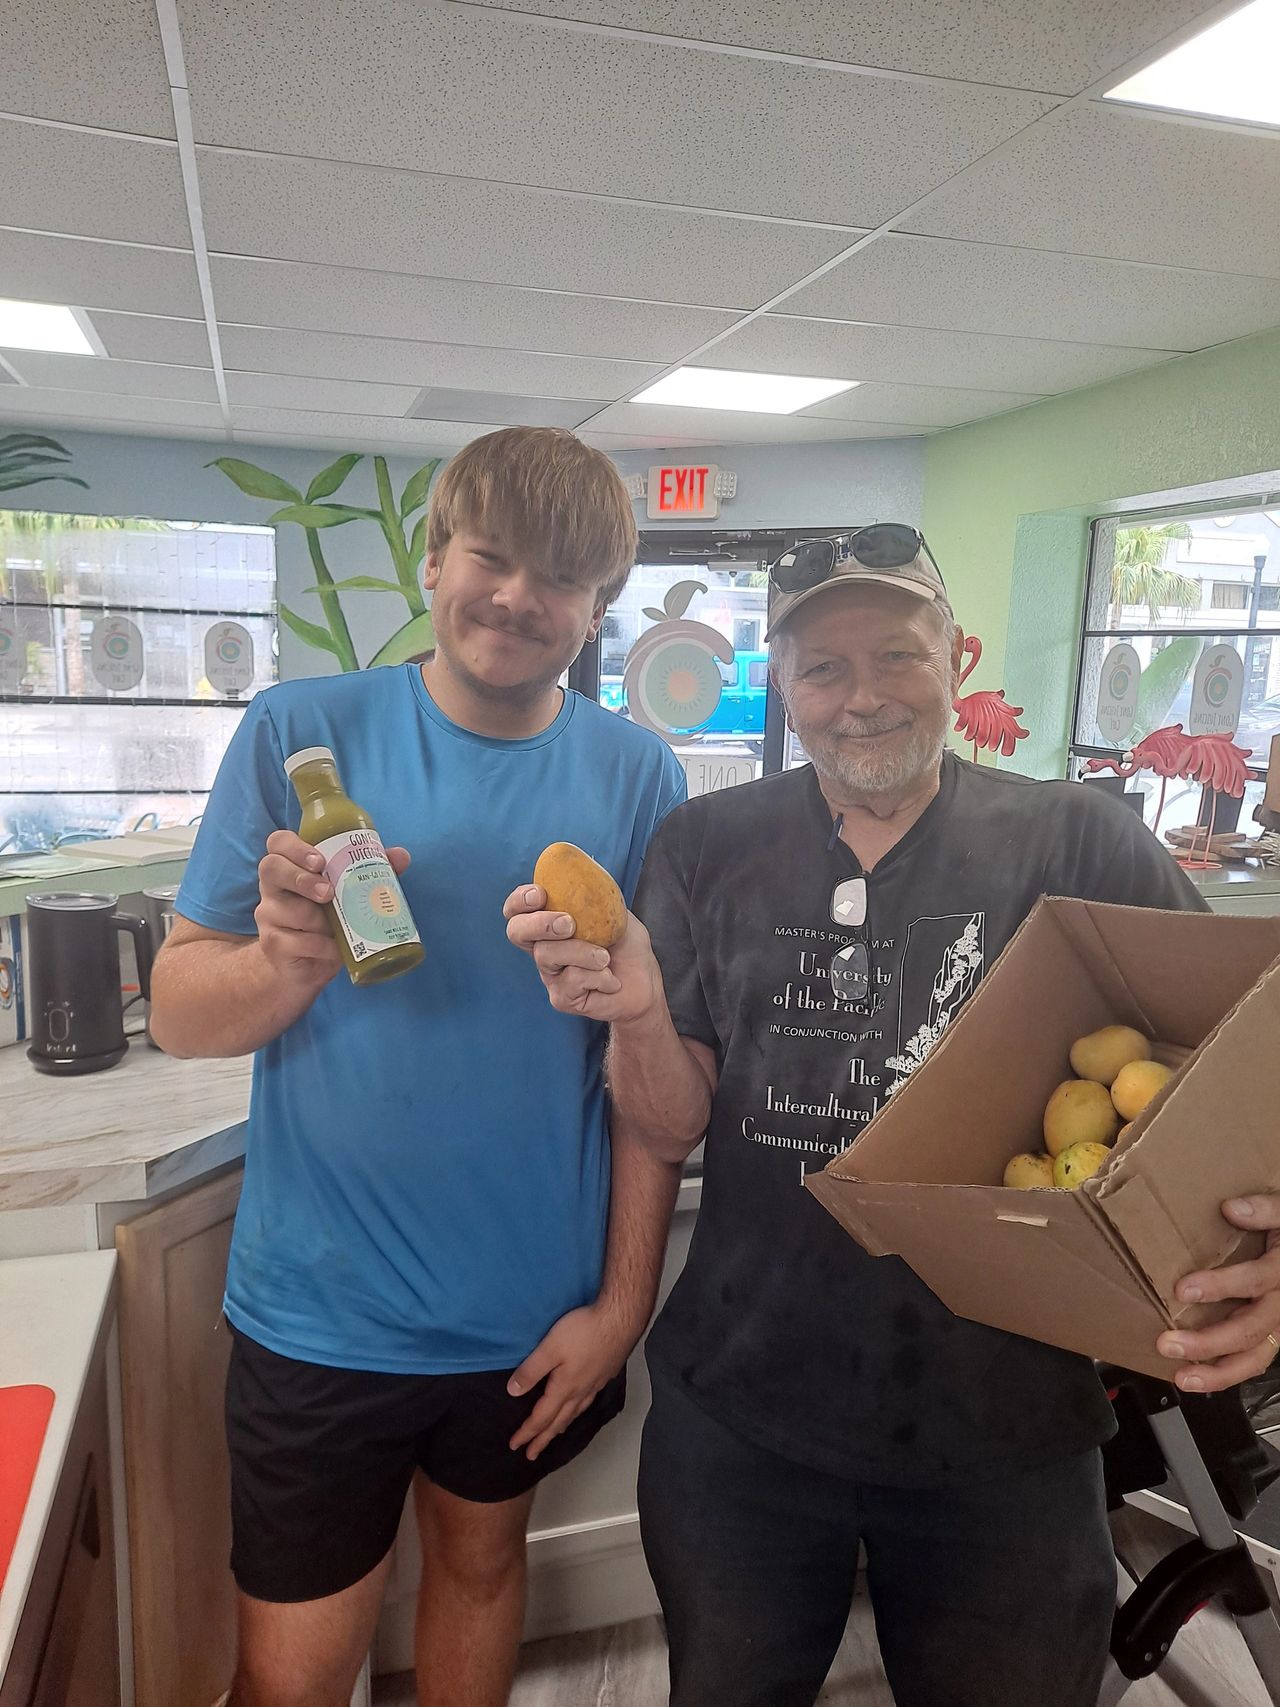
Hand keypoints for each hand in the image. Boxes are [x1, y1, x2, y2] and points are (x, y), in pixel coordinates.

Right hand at [256, 829, 410, 988]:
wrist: (305, 966)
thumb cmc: (327, 920)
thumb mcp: (346, 895)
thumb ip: (370, 872)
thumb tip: (401, 855)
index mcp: (288, 867)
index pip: (278, 842)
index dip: (294, 846)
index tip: (320, 860)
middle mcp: (272, 888)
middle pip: (271, 868)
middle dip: (302, 878)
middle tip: (328, 893)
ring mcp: (268, 916)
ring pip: (290, 910)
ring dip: (320, 920)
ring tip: (338, 927)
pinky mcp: (273, 944)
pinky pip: (298, 942)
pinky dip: (323, 946)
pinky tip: (335, 949)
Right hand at [503, 884, 662, 1024]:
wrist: (645, 982)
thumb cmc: (626, 946)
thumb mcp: (614, 911)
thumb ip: (595, 892)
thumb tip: (583, 860)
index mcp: (550, 924)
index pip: (518, 910)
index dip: (519, 900)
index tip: (539, 894)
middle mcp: (544, 947)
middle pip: (516, 932)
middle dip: (538, 923)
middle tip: (568, 923)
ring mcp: (550, 974)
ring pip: (547, 955)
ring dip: (583, 952)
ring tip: (606, 957)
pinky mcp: (561, 997)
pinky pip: (571, 980)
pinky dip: (598, 975)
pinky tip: (611, 979)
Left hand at [507, 1302, 639, 1460]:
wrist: (620, 1319)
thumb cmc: (584, 1331)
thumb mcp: (550, 1348)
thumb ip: (531, 1370)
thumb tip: (512, 1392)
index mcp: (564, 1388)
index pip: (541, 1417)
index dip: (527, 1432)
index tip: (515, 1446)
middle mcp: (580, 1392)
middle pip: (558, 1422)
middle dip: (543, 1439)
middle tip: (531, 1455)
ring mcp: (595, 1384)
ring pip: (574, 1413)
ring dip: (560, 1427)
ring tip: (554, 1435)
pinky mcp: (605, 1374)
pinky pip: (586, 1402)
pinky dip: (577, 1412)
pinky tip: (579, 1405)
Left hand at [1156, 1196, 1279, 1392]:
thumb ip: (1265, 1210)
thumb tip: (1233, 1208)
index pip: (1255, 1281)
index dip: (1221, 1286)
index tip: (1183, 1289)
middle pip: (1250, 1329)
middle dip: (1208, 1341)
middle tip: (1168, 1343)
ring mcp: (1277, 1324)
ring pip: (1254, 1357)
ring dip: (1216, 1372)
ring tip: (1182, 1378)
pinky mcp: (1270, 1335)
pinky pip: (1251, 1360)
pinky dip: (1224, 1374)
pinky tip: (1195, 1378)